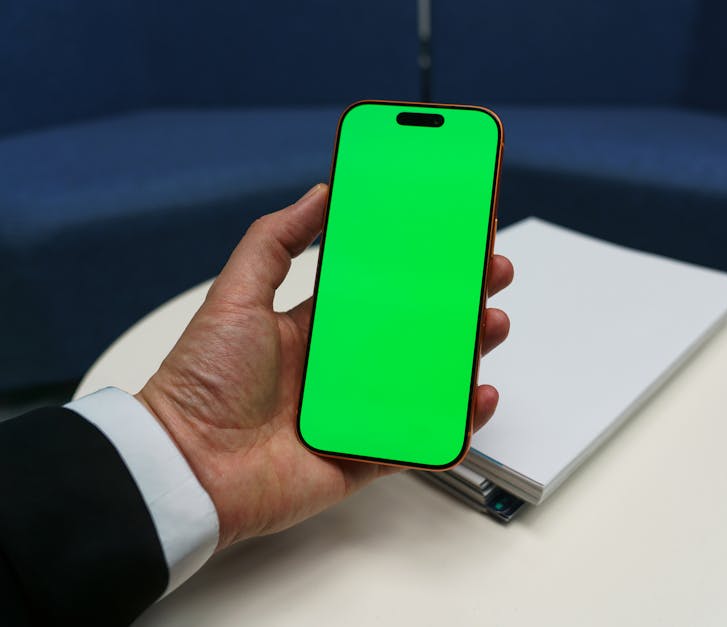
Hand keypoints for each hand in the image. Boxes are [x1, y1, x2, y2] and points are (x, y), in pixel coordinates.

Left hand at [135, 184, 512, 550]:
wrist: (187, 468)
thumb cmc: (202, 381)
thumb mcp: (236, 296)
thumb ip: (274, 241)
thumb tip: (320, 191)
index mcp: (315, 328)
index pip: (382, 289)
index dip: (418, 264)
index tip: (452, 234)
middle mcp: (342, 368)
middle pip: (415, 330)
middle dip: (456, 300)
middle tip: (490, 271)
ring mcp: (357, 413)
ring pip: (427, 380)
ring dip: (466, 352)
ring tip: (493, 324)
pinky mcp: (365, 456)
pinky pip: (421, 438)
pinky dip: (457, 423)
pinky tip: (479, 396)